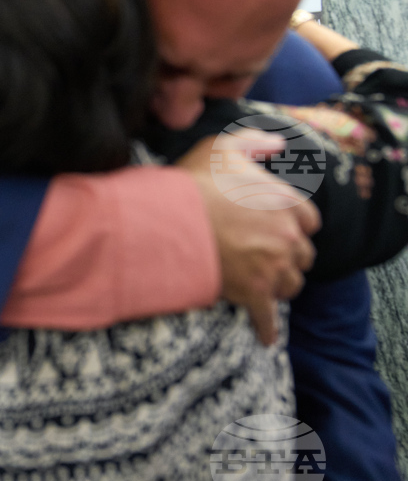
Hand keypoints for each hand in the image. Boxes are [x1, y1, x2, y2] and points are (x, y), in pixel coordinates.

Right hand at [177, 135, 320, 345]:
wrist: (172, 221)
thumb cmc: (195, 183)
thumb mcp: (224, 147)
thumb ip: (254, 143)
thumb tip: (277, 144)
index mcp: (286, 202)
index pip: (309, 220)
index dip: (294, 225)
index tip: (282, 229)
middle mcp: (288, 236)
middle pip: (302, 255)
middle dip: (289, 257)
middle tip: (269, 257)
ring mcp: (273, 267)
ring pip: (290, 285)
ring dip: (279, 286)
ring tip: (263, 286)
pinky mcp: (254, 293)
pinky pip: (268, 318)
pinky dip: (267, 329)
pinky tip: (266, 338)